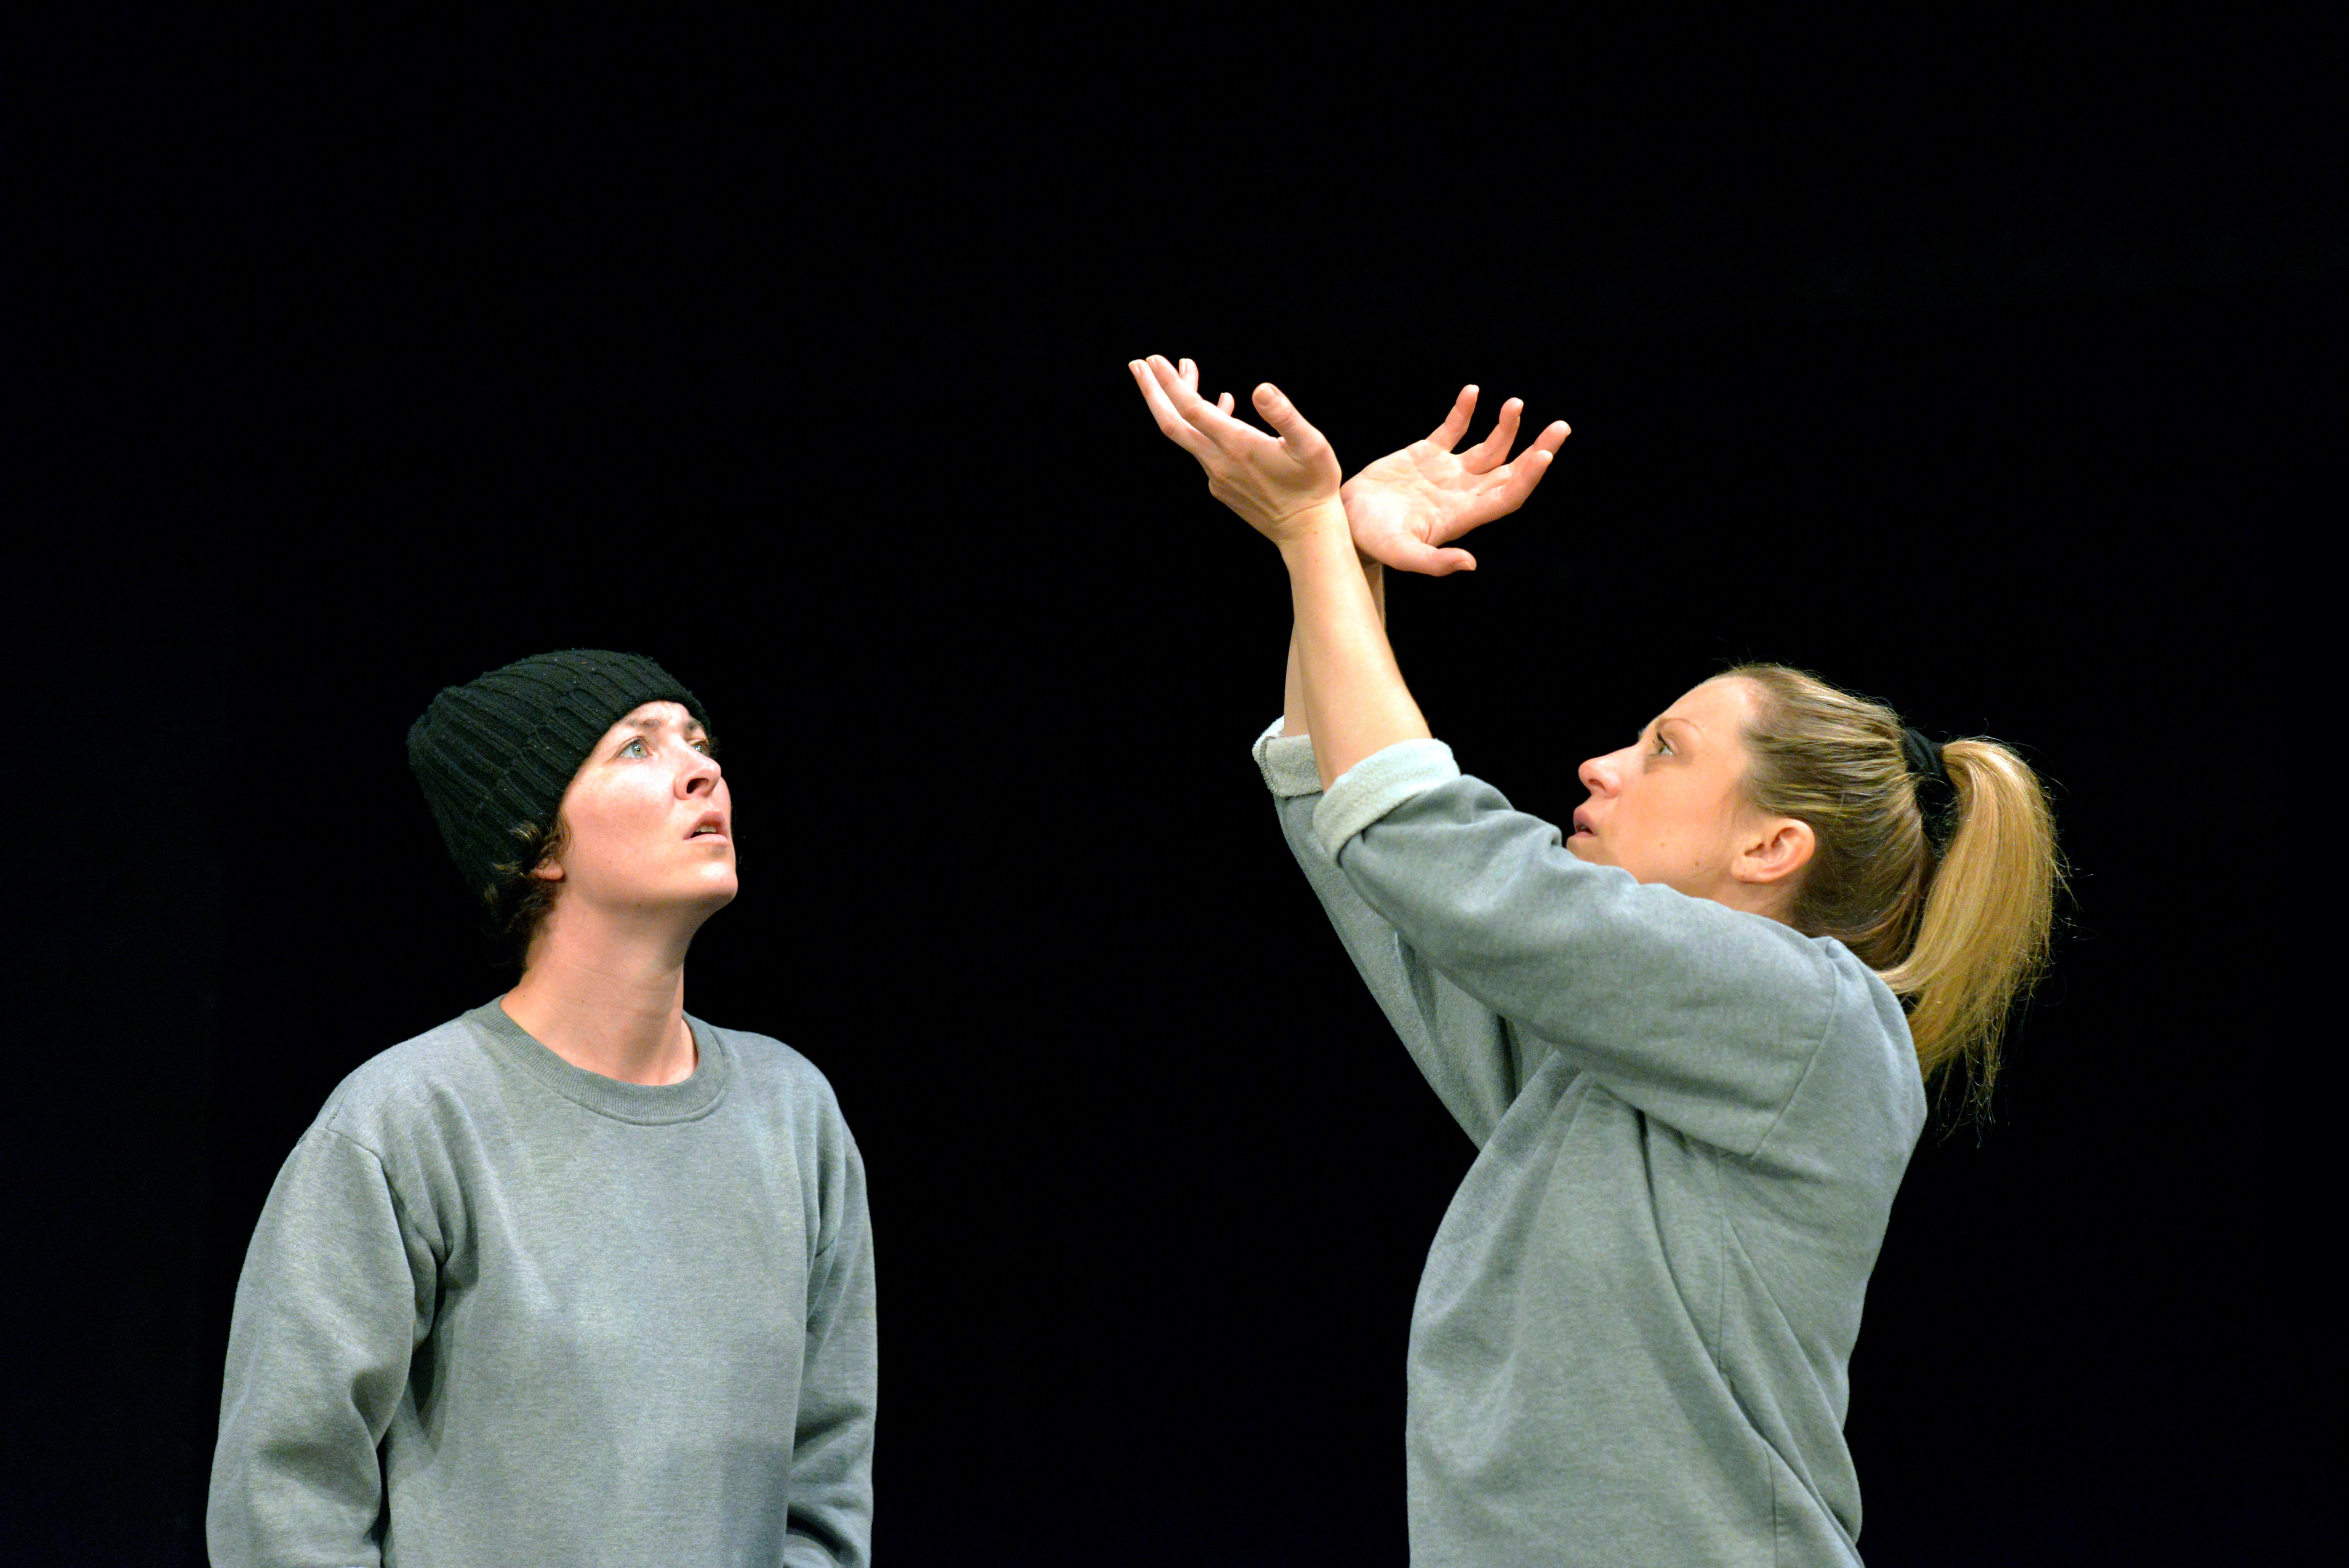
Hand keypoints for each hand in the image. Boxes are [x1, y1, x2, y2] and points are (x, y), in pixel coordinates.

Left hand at [1128, 354, 1345, 543]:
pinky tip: (1222, 405)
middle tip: (1138, 364)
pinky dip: (1205, 422)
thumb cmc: (1313, 485)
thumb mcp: (1311, 445)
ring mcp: (1217, 476)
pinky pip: (1204, 448)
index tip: (1153, 360)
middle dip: (1153, 392)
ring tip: (1189, 369)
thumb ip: (1284, 415)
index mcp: (1236, 445)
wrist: (1306, 532)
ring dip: (1183, 402)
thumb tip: (1261, 389)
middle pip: (1172, 424)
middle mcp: (1218, 462)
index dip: (1169, 383)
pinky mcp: (1222, 485)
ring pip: (1189, 434)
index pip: (1191, 409)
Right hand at [1341, 386, 1569, 574]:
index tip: (1545, 454)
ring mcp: (1447, 472)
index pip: (1507, 495)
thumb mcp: (1401, 553)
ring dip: (1506, 427)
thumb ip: (1434, 562)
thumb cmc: (1372, 541)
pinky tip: (1473, 392)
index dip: (1529, 477)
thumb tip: (1470, 565)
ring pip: (1488, 447)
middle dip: (1538, 449)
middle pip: (1510, 470)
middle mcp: (1462, 492)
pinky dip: (1464, 411)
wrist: (1344, 521)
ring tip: (1516, 404)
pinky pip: (1452, 429)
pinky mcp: (1426, 454)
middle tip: (1561, 427)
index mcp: (1463, 515)